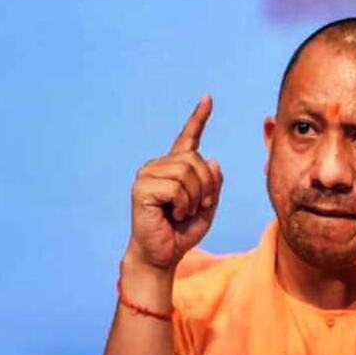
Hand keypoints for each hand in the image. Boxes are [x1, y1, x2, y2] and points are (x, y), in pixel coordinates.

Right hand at [125, 95, 223, 271]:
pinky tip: (172, 215)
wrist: (162, 255)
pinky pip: (176, 188)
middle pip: (197, 160)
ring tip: (182, 213)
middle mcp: (159, 166)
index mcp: (174, 168)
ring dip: (194, 199)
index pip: (188, 138)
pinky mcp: (142, 188)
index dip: (199, 118)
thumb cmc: (182, 233)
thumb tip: (213, 159)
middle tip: (196, 208)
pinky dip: (183, 205)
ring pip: (188, 173)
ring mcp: (148, 175)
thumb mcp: (207, 207)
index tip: (208, 98)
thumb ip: (213, 184)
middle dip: (206, 187)